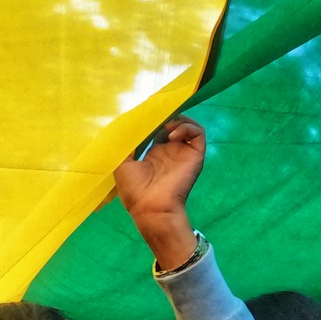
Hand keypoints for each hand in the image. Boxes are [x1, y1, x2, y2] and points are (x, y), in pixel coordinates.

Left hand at [115, 117, 206, 266]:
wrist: (151, 208)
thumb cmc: (134, 190)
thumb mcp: (122, 164)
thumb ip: (125, 145)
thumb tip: (126, 126)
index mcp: (154, 154)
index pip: (157, 130)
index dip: (152, 120)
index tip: (144, 113)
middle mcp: (170, 151)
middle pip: (173, 124)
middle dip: (165, 115)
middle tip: (156, 112)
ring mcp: (183, 152)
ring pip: (187, 125)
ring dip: (178, 120)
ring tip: (166, 126)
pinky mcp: (195, 154)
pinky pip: (198, 133)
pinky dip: (187, 127)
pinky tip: (173, 135)